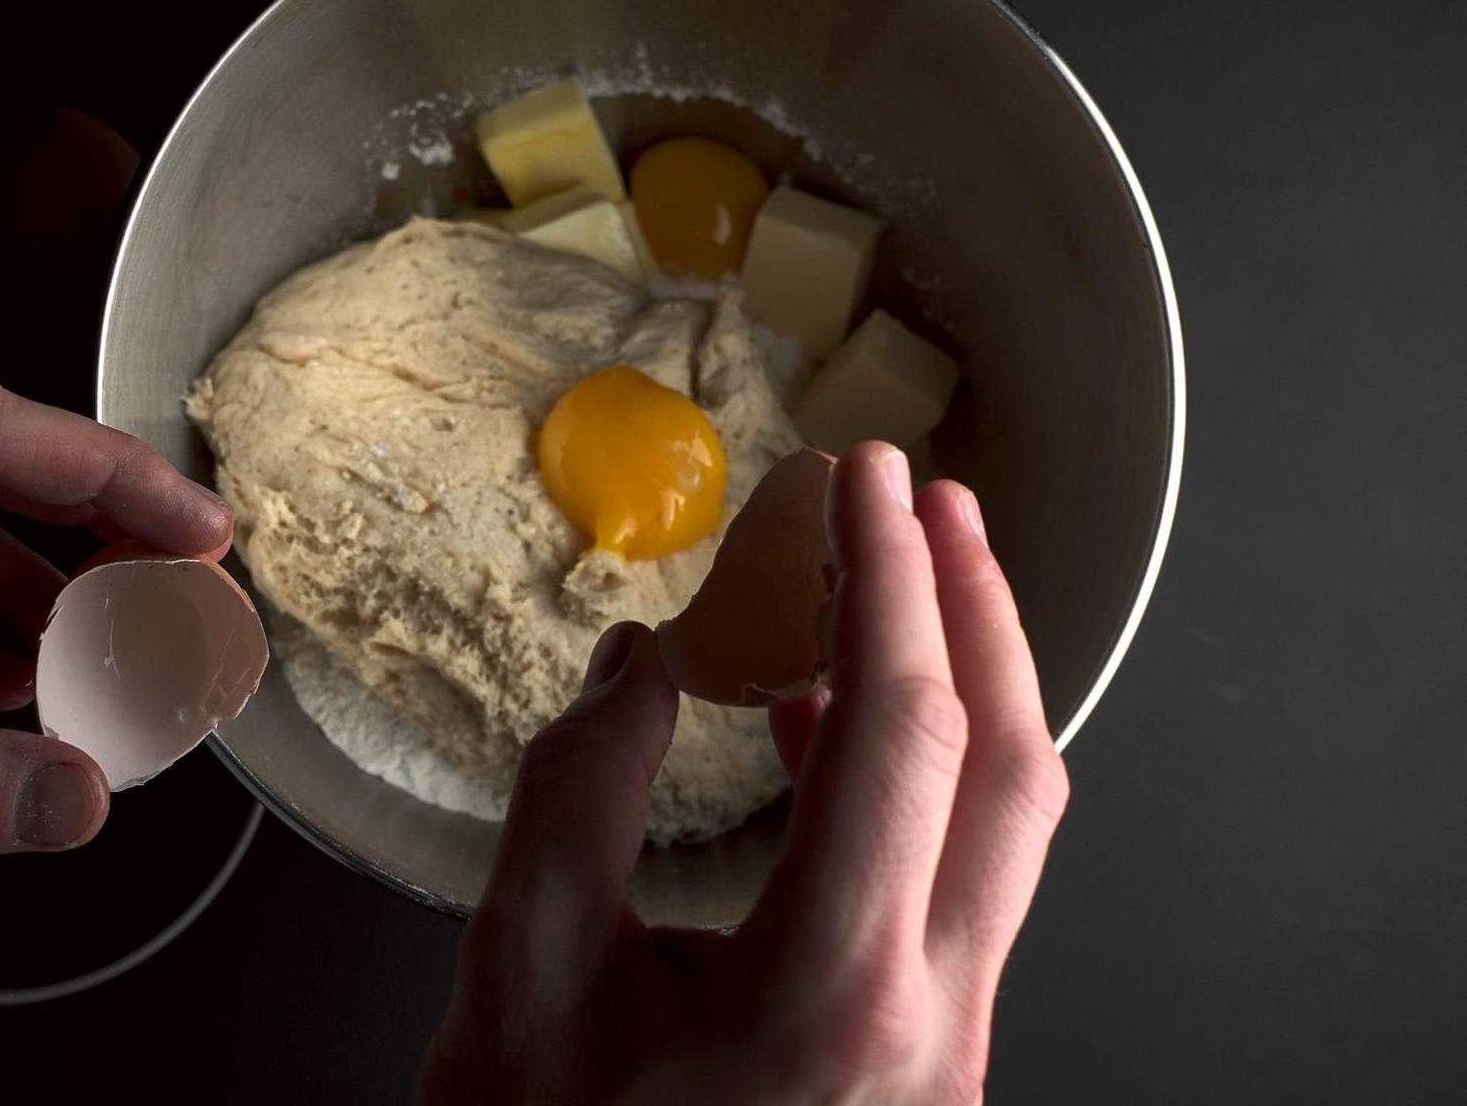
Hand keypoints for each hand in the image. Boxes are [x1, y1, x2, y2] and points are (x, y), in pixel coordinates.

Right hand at [419, 442, 1068, 1103]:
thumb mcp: (523, 973)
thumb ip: (577, 794)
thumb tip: (638, 666)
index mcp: (833, 993)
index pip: (901, 729)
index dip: (885, 579)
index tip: (864, 484)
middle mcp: (929, 1025)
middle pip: (1009, 768)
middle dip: (974, 608)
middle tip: (928, 501)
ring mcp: (947, 1052)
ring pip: (1006, 828)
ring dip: (965, 688)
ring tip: (900, 587)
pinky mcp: (930, 1060)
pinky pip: (960, 886)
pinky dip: (920, 780)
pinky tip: (834, 733)